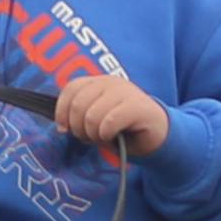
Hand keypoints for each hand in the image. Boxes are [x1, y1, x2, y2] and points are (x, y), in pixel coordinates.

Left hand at [53, 71, 169, 156]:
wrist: (158, 135)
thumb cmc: (123, 129)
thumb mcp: (96, 120)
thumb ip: (79, 117)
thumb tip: (62, 126)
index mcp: (98, 82)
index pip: (70, 89)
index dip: (62, 111)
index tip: (65, 129)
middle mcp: (110, 82)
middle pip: (78, 105)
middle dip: (78, 128)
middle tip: (89, 137)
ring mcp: (125, 92)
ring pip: (91, 116)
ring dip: (93, 134)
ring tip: (102, 137)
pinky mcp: (137, 106)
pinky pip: (109, 122)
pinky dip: (106, 135)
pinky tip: (113, 137)